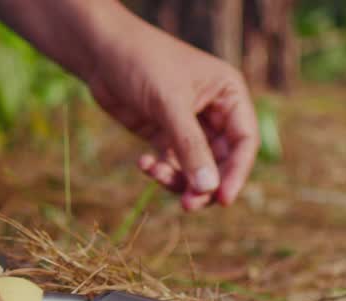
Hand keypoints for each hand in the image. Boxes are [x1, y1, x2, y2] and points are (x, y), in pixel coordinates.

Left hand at [85, 21, 259, 210]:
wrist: (100, 51)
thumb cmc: (142, 63)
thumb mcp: (169, 104)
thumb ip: (190, 147)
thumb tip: (209, 189)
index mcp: (228, 94)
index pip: (244, 141)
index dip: (237, 173)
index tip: (223, 199)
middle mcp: (215, 112)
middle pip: (223, 162)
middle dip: (205, 184)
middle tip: (187, 204)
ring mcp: (190, 126)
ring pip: (197, 169)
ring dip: (180, 181)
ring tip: (156, 175)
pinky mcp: (165, 136)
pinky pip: (173, 166)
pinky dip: (160, 172)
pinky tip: (143, 163)